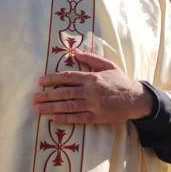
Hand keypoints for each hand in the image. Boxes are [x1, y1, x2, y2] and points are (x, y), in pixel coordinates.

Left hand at [34, 52, 152, 123]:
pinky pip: (78, 118)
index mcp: (92, 77)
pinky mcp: (96, 117)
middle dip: (47, 95)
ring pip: (68, 106)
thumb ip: (91, 58)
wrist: (135, 99)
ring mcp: (93, 105)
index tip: (41, 82)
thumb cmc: (120, 81)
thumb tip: (75, 52)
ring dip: (52, 108)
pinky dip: (65, 118)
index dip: (53, 79)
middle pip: (65, 92)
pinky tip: (54, 119)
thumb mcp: (108, 65)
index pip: (68, 77)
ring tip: (39, 109)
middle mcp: (90, 91)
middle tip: (34, 97)